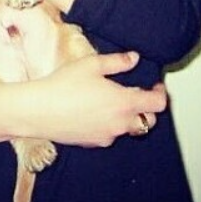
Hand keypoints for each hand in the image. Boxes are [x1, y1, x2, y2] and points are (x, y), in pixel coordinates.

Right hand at [27, 52, 165, 146]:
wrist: (39, 110)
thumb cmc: (64, 85)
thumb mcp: (92, 64)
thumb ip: (117, 61)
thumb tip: (134, 58)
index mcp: (124, 103)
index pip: (157, 104)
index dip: (161, 93)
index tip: (156, 85)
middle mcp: (120, 124)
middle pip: (148, 120)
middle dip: (146, 107)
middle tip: (135, 92)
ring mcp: (107, 136)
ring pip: (129, 128)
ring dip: (128, 116)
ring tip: (112, 100)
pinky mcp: (94, 142)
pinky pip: (111, 134)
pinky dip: (110, 124)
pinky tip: (95, 111)